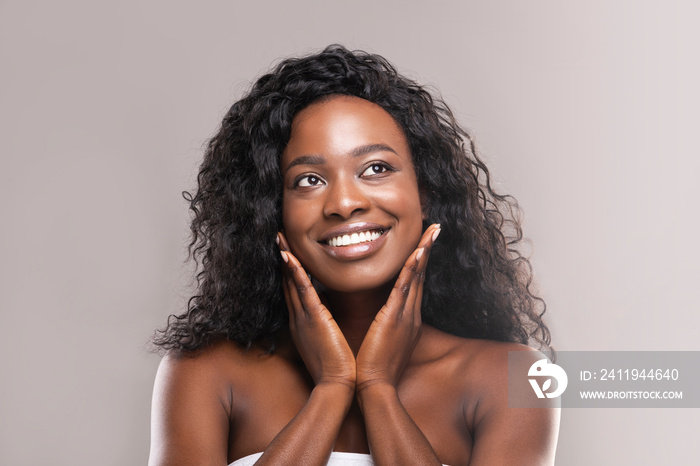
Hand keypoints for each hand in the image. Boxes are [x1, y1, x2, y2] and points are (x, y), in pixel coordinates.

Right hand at [278, 232, 356, 389]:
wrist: (336, 386)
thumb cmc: (335, 368)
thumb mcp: (325, 342)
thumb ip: (323, 327)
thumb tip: (327, 317)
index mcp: (303, 323)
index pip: (295, 290)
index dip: (290, 270)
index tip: (288, 250)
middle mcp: (299, 318)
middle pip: (289, 281)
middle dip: (284, 258)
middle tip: (279, 236)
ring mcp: (304, 318)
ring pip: (292, 282)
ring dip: (287, 258)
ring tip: (280, 238)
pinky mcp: (313, 320)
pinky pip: (303, 291)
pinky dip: (296, 273)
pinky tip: (290, 258)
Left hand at [355, 223, 440, 392]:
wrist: (374, 388)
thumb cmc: (375, 367)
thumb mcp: (384, 341)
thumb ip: (385, 326)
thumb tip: (382, 317)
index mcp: (407, 319)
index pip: (415, 283)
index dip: (420, 261)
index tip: (424, 242)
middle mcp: (411, 314)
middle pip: (421, 275)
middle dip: (427, 249)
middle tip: (435, 227)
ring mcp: (406, 316)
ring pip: (417, 277)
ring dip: (423, 251)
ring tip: (431, 231)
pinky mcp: (395, 319)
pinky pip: (405, 289)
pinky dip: (412, 270)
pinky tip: (417, 253)